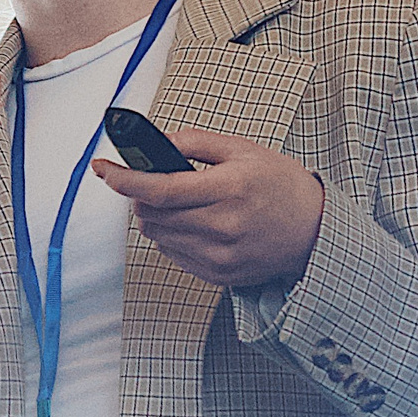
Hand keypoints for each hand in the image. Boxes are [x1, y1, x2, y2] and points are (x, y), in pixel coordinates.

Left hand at [93, 125, 324, 288]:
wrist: (314, 231)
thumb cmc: (281, 187)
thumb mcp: (243, 150)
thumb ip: (195, 142)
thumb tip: (156, 142)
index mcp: (230, 188)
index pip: (160, 189)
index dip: (124, 179)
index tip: (103, 168)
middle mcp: (223, 226)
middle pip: (152, 214)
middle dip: (142, 195)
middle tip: (157, 182)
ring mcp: (220, 255)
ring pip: (157, 235)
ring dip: (156, 216)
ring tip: (182, 203)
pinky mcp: (218, 275)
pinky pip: (173, 254)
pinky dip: (172, 236)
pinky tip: (195, 224)